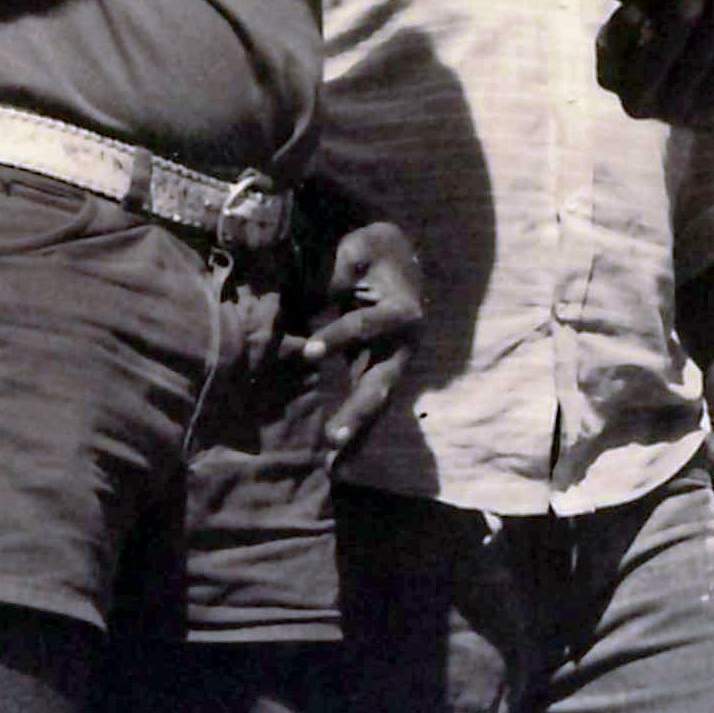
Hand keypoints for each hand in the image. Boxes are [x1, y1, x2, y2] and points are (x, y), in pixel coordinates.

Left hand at [293, 220, 424, 451]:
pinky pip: (370, 409)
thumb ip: (342, 266)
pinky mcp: (383, 376)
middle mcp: (406, 346)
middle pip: (383, 381)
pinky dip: (356, 435)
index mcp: (403, 310)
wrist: (399, 263)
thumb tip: (314, 293)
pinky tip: (335, 464)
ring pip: (378, 406)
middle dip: (359, 410)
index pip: (368, 326)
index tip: (308, 351)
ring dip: (357, 435)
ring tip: (332, 466)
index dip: (339, 336)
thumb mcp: (362, 246)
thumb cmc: (374, 252)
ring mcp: (396, 366)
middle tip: (333, 437)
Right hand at [594, 0, 713, 125]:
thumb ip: (651, 2)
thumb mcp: (653, 22)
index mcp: (612, 74)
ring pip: (694, 67)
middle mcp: (636, 100)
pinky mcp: (710, 114)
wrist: (705, 93)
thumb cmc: (669, 41)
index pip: (611, 50)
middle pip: (654, 64)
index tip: (636, 8)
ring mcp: (674, 112)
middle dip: (674, 28)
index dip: (622, 30)